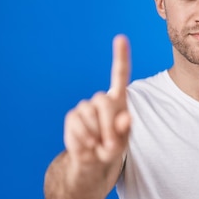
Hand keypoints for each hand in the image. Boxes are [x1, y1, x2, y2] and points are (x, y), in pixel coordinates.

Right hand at [63, 34, 130, 165]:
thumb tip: (126, 118)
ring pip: (89, 114)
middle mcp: (102, 100)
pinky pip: (77, 124)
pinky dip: (84, 138)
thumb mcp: (121, 143)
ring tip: (97, 144)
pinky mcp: (73, 116)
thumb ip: (124, 132)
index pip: (120, 75)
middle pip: (103, 101)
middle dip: (108, 124)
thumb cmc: (111, 149)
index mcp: (118, 100)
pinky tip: (87, 144)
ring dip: (95, 134)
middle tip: (109, 142)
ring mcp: (85, 107)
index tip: (121, 38)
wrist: (92, 161)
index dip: (120, 57)